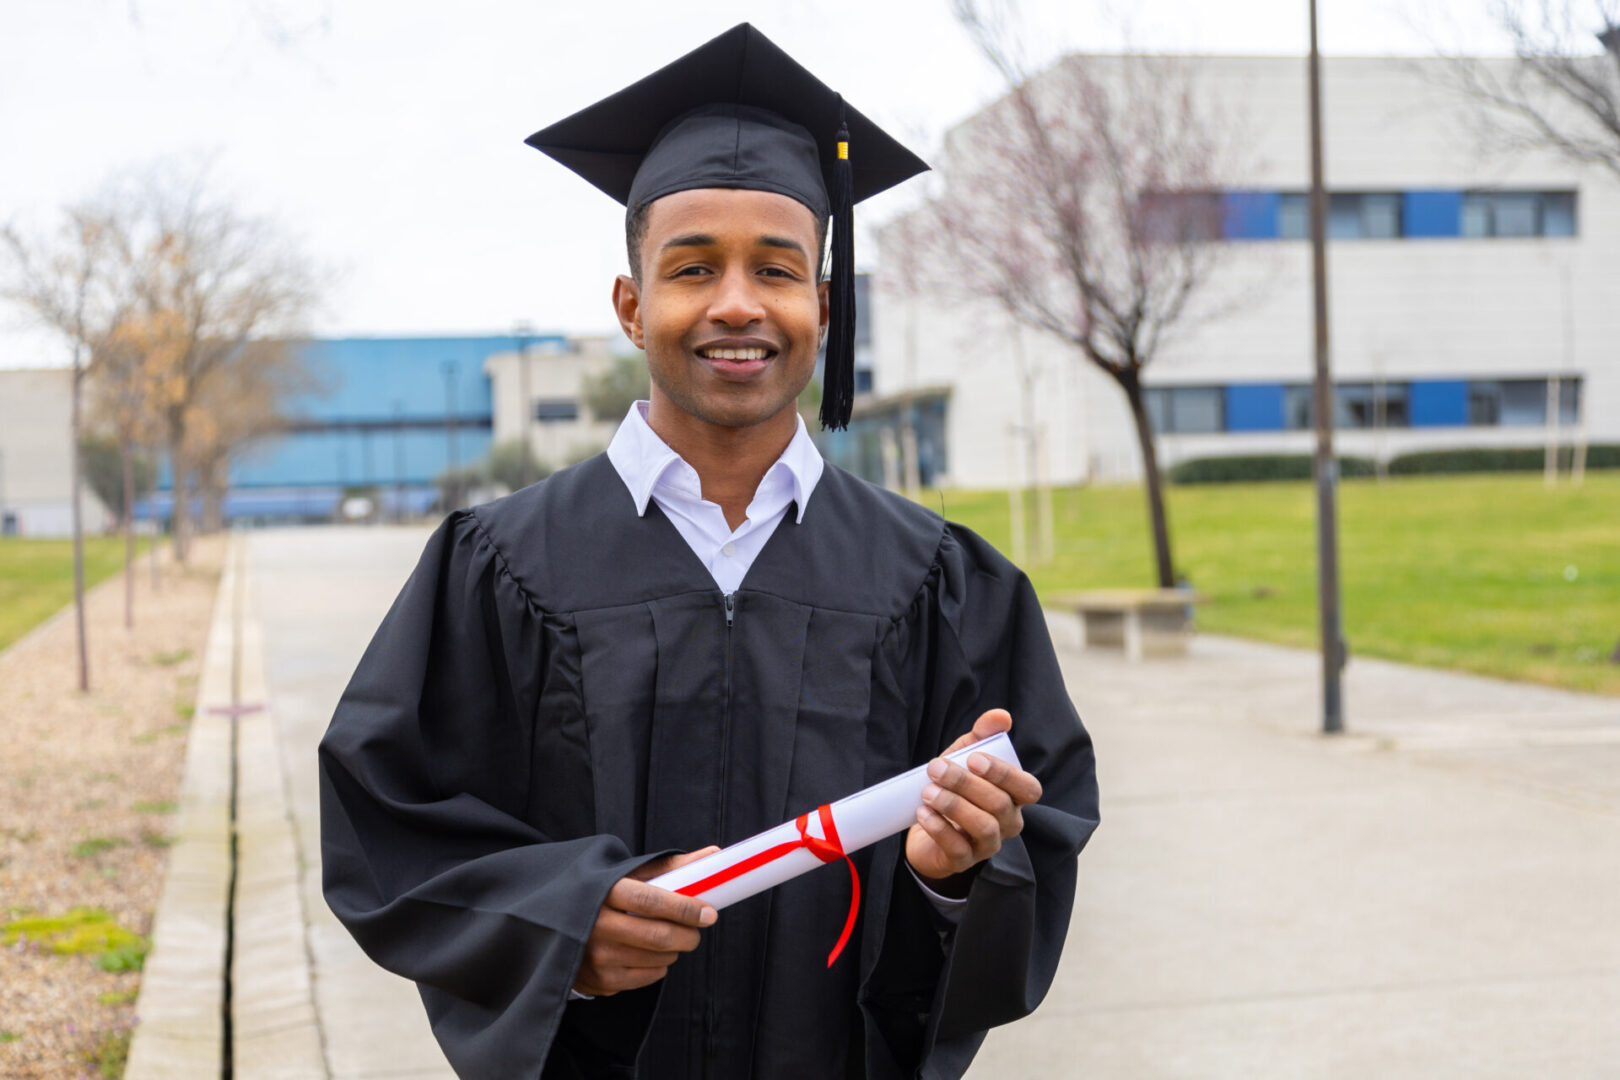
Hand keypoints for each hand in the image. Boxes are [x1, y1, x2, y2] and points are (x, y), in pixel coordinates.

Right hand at [573, 846, 719, 996]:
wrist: (554, 921)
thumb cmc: (603, 891)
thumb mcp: (629, 873)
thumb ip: (671, 866)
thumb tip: (713, 854)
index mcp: (603, 890)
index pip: (652, 902)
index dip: (686, 908)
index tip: (709, 913)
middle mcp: (595, 925)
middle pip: (659, 937)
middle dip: (689, 936)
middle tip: (696, 930)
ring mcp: (595, 956)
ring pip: (657, 960)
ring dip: (674, 950)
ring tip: (668, 938)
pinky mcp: (597, 980)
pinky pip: (646, 978)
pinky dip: (658, 966)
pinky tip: (649, 953)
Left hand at [904, 709, 1042, 890]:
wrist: (924, 823)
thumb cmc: (953, 787)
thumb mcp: (964, 757)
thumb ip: (982, 736)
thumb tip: (1001, 716)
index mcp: (1014, 796)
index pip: (1028, 789)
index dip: (1005, 774)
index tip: (974, 759)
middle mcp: (1007, 823)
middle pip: (1000, 805)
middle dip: (966, 784)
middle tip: (936, 768)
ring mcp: (987, 845)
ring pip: (983, 827)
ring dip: (954, 806)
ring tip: (928, 792)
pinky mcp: (963, 861)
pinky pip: (958, 849)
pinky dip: (939, 829)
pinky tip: (923, 812)